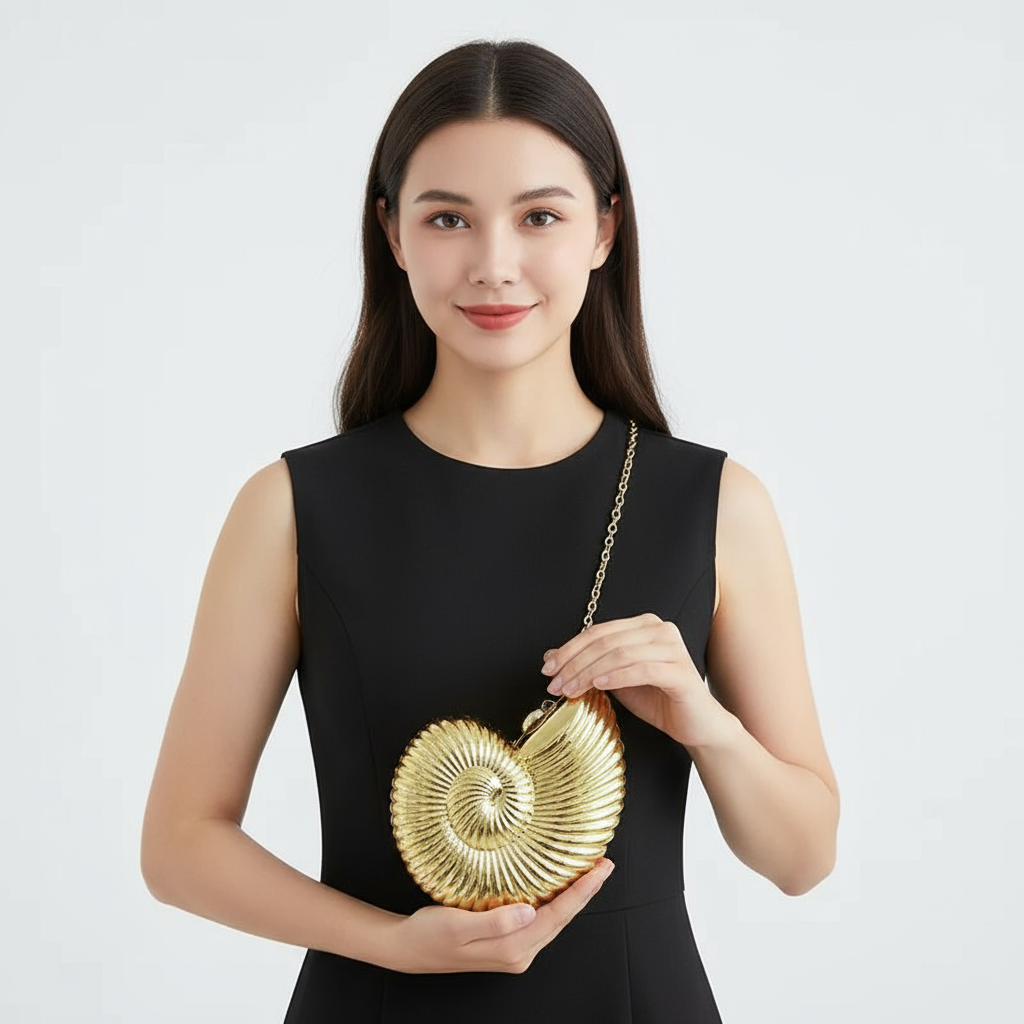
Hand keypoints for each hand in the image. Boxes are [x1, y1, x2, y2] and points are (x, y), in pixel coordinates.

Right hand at [385, 858, 614, 973]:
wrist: (407, 949)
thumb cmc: (428, 934)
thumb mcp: (456, 924)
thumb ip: (495, 921)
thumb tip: (530, 911)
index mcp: (511, 949)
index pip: (558, 916)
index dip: (582, 891)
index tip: (600, 869)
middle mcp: (518, 953)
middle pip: (562, 919)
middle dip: (585, 892)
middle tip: (603, 864)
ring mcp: (514, 951)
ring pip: (553, 921)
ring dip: (572, 897)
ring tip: (587, 872)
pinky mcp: (507, 944)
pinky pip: (540, 922)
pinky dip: (554, 903)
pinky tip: (557, 888)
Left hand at [541, 612, 736, 749]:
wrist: (695, 724)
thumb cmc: (657, 699)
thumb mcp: (615, 680)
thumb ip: (590, 665)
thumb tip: (551, 656)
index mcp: (644, 625)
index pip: (598, 632)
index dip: (569, 649)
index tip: (548, 668)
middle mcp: (660, 629)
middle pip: (606, 641)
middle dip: (574, 662)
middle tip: (555, 683)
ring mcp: (672, 648)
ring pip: (619, 653)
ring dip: (588, 672)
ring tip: (570, 689)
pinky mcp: (680, 671)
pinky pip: (641, 669)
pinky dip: (615, 676)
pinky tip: (597, 685)